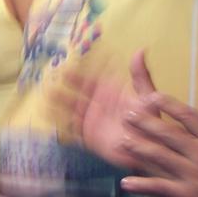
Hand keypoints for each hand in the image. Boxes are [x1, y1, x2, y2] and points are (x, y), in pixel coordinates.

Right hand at [58, 50, 158, 169]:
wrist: (148, 148)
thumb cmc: (151, 120)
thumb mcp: (148, 96)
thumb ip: (141, 76)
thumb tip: (140, 50)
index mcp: (114, 90)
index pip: (98, 74)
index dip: (89, 66)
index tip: (77, 57)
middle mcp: (100, 102)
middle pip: (81, 88)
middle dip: (70, 80)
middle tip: (60, 71)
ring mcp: (93, 118)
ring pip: (73, 105)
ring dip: (60, 99)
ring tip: (47, 92)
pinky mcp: (88, 134)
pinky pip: (71, 126)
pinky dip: (59, 120)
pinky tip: (45, 114)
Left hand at [119, 97, 197, 196]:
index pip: (189, 117)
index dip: (169, 105)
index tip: (153, 96)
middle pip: (169, 134)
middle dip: (146, 123)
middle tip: (129, 113)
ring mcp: (193, 175)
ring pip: (160, 158)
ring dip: (139, 148)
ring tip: (122, 140)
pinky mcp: (187, 194)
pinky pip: (160, 187)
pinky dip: (142, 185)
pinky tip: (127, 181)